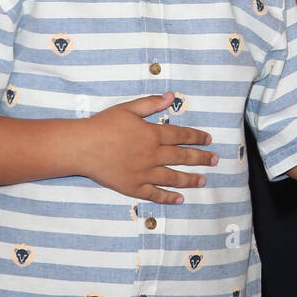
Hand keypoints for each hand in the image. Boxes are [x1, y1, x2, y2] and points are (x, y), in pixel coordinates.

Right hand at [78, 92, 218, 202]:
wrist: (81, 147)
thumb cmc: (103, 125)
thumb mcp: (128, 108)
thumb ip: (151, 103)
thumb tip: (171, 96)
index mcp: (152, 134)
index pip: (181, 135)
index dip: (197, 137)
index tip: (209, 140)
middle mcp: (152, 154)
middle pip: (183, 157)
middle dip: (201, 158)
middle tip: (215, 160)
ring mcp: (144, 173)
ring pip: (173, 177)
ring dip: (190, 179)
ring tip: (203, 180)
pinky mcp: (133, 187)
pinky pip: (154, 194)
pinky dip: (168, 197)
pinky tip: (180, 199)